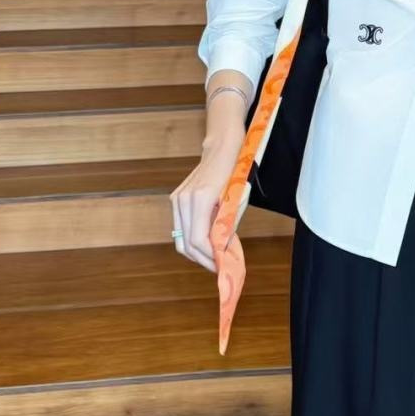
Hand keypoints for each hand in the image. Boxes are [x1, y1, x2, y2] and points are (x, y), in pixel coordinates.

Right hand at [169, 142, 239, 272]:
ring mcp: (177, 199)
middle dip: (203, 259)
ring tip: (214, 257)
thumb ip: (228, 226)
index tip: (222, 266)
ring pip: (180, 239)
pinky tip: (207, 242)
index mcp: (200, 198)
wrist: (221, 149)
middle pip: (186, 243)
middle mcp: (183, 200)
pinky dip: (192, 240)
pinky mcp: (176, 200)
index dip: (210, 257)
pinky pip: (181, 228)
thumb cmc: (234, 171)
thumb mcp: (237, 200)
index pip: (198, 240)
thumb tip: (223, 251)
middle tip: (219, 266)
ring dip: (196, 252)